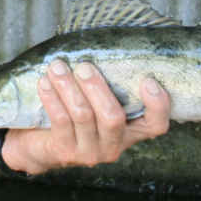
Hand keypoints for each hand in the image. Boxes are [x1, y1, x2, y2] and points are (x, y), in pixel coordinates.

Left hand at [5, 59, 169, 174]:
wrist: (43, 145)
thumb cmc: (76, 113)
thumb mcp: (97, 103)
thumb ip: (108, 84)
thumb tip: (105, 48)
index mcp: (130, 131)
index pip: (156, 125)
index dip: (157, 105)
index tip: (148, 80)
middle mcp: (114, 145)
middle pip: (113, 118)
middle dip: (97, 88)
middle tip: (84, 66)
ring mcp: (90, 152)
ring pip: (82, 116)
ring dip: (68, 87)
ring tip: (57, 67)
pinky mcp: (66, 152)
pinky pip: (60, 120)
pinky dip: (52, 97)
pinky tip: (45, 82)